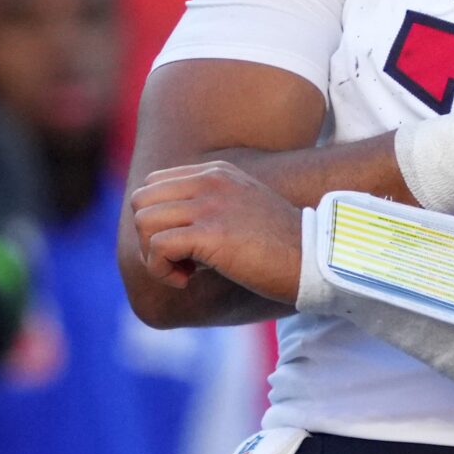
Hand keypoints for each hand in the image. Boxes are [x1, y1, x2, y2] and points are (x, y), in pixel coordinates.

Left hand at [130, 161, 303, 302]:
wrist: (313, 259)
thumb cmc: (281, 246)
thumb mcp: (242, 210)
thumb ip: (208, 206)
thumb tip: (164, 233)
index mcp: (218, 172)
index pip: (153, 183)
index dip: (157, 219)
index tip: (183, 244)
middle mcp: (211, 181)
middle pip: (140, 200)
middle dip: (148, 236)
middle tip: (178, 259)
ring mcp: (210, 204)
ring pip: (142, 222)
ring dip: (153, 255)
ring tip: (184, 270)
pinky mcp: (210, 232)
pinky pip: (157, 247)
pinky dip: (162, 270)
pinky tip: (188, 280)